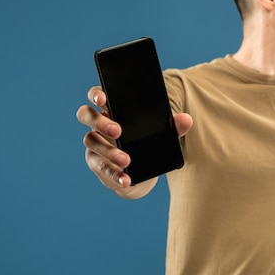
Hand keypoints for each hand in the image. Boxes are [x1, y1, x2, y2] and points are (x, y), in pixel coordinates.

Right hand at [76, 86, 192, 197]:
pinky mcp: (96, 164)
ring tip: (127, 160)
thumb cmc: (147, 142)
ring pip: (92, 142)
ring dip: (109, 151)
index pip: (98, 95)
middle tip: (118, 131)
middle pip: (86, 115)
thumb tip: (187, 119)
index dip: (97, 93)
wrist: (142, 170)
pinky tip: (126, 180)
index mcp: (111, 109)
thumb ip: (172, 126)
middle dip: (100, 122)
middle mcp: (98, 124)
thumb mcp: (160, 133)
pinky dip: (114, 174)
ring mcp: (94, 144)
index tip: (103, 98)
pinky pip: (101, 168)